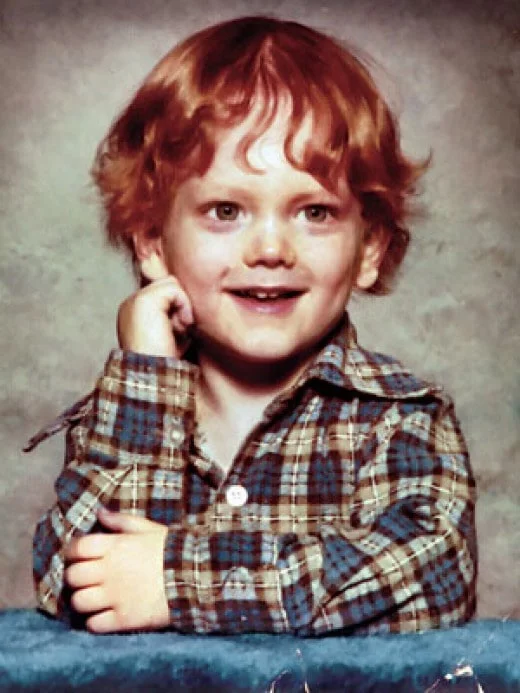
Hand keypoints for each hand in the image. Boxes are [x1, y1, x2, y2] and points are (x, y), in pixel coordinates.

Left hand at [64, 509, 168, 632]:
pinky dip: (95, 621)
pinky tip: (104, 615)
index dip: (72, 551)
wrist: (196, 576)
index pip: (77, 548)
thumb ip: (121, 520)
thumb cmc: (171, 549)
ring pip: (79, 602)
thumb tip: (99, 512)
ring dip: (82, 599)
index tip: (77, 555)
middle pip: (73, 576)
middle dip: (75, 576)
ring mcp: (115, 597)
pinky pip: (94, 624)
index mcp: (115, 546)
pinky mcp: (124, 619)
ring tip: (92, 598)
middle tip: (84, 578)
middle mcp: (110, 571)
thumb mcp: (148, 528)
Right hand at [117, 276, 193, 357]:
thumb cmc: (164, 361)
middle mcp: (130, 304)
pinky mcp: (145, 300)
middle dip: (179, 305)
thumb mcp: (171, 336)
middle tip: (180, 330)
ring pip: (171, 284)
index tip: (180, 333)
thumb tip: (188, 309)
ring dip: (182, 306)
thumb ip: (174, 319)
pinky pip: (174, 288)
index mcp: (133, 313)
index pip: (162, 294)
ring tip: (179, 329)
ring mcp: (135, 300)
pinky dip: (183, 305)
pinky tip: (181, 325)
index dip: (177, 308)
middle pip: (167, 285)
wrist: (152, 375)